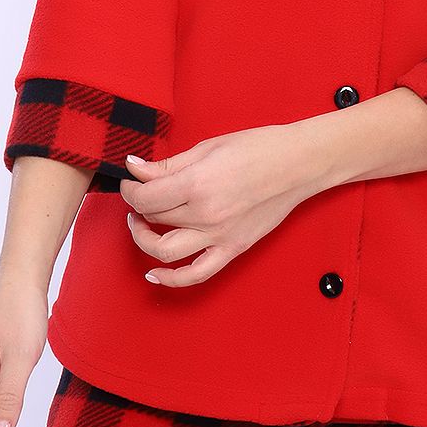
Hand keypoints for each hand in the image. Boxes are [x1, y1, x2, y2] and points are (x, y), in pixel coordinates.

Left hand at [119, 123, 312, 287]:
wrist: (297, 163)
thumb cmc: (258, 148)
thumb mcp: (208, 147)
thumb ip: (169, 164)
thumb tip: (137, 169)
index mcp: (196, 184)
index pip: (145, 197)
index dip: (130, 189)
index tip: (131, 181)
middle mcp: (204, 214)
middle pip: (153, 218)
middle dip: (138, 205)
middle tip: (139, 195)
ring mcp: (218, 236)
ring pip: (165, 251)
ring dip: (144, 240)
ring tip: (141, 225)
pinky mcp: (232, 248)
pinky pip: (196, 274)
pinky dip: (171, 280)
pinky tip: (154, 275)